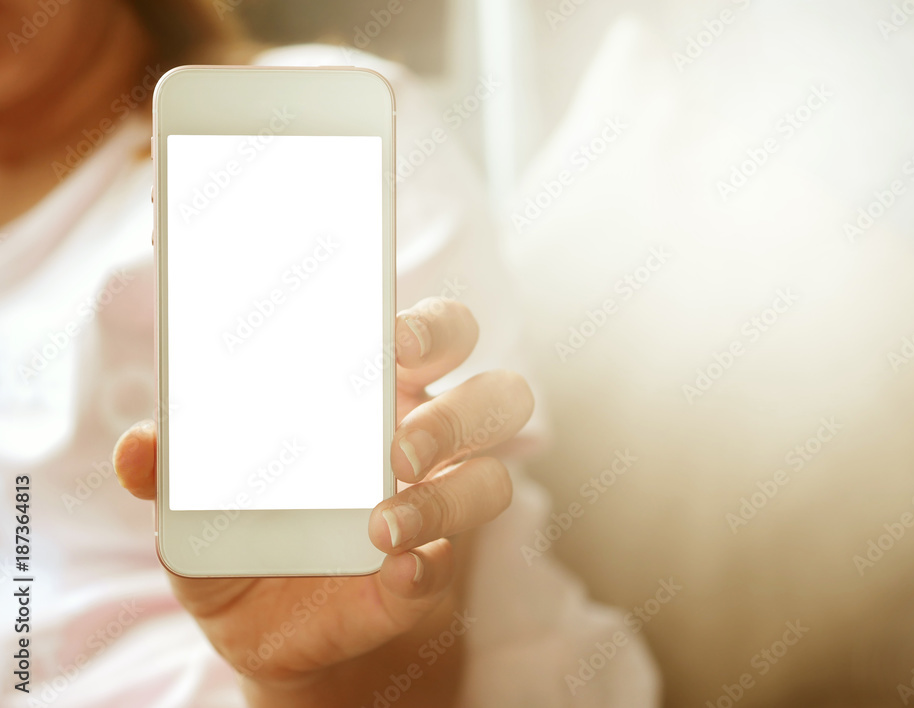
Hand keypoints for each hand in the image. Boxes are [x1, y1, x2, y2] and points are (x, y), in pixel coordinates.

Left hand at [113, 297, 533, 706]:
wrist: (268, 625)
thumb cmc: (245, 532)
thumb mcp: (199, 501)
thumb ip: (175, 469)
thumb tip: (137, 448)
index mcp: (378, 394)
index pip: (437, 335)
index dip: (433, 328)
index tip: (394, 338)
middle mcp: (425, 440)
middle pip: (495, 397)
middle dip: (457, 413)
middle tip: (396, 447)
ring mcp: (438, 506)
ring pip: (493, 479)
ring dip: (444, 498)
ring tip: (381, 524)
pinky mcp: (432, 573)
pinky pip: (451, 563)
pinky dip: (424, 567)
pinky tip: (393, 572)